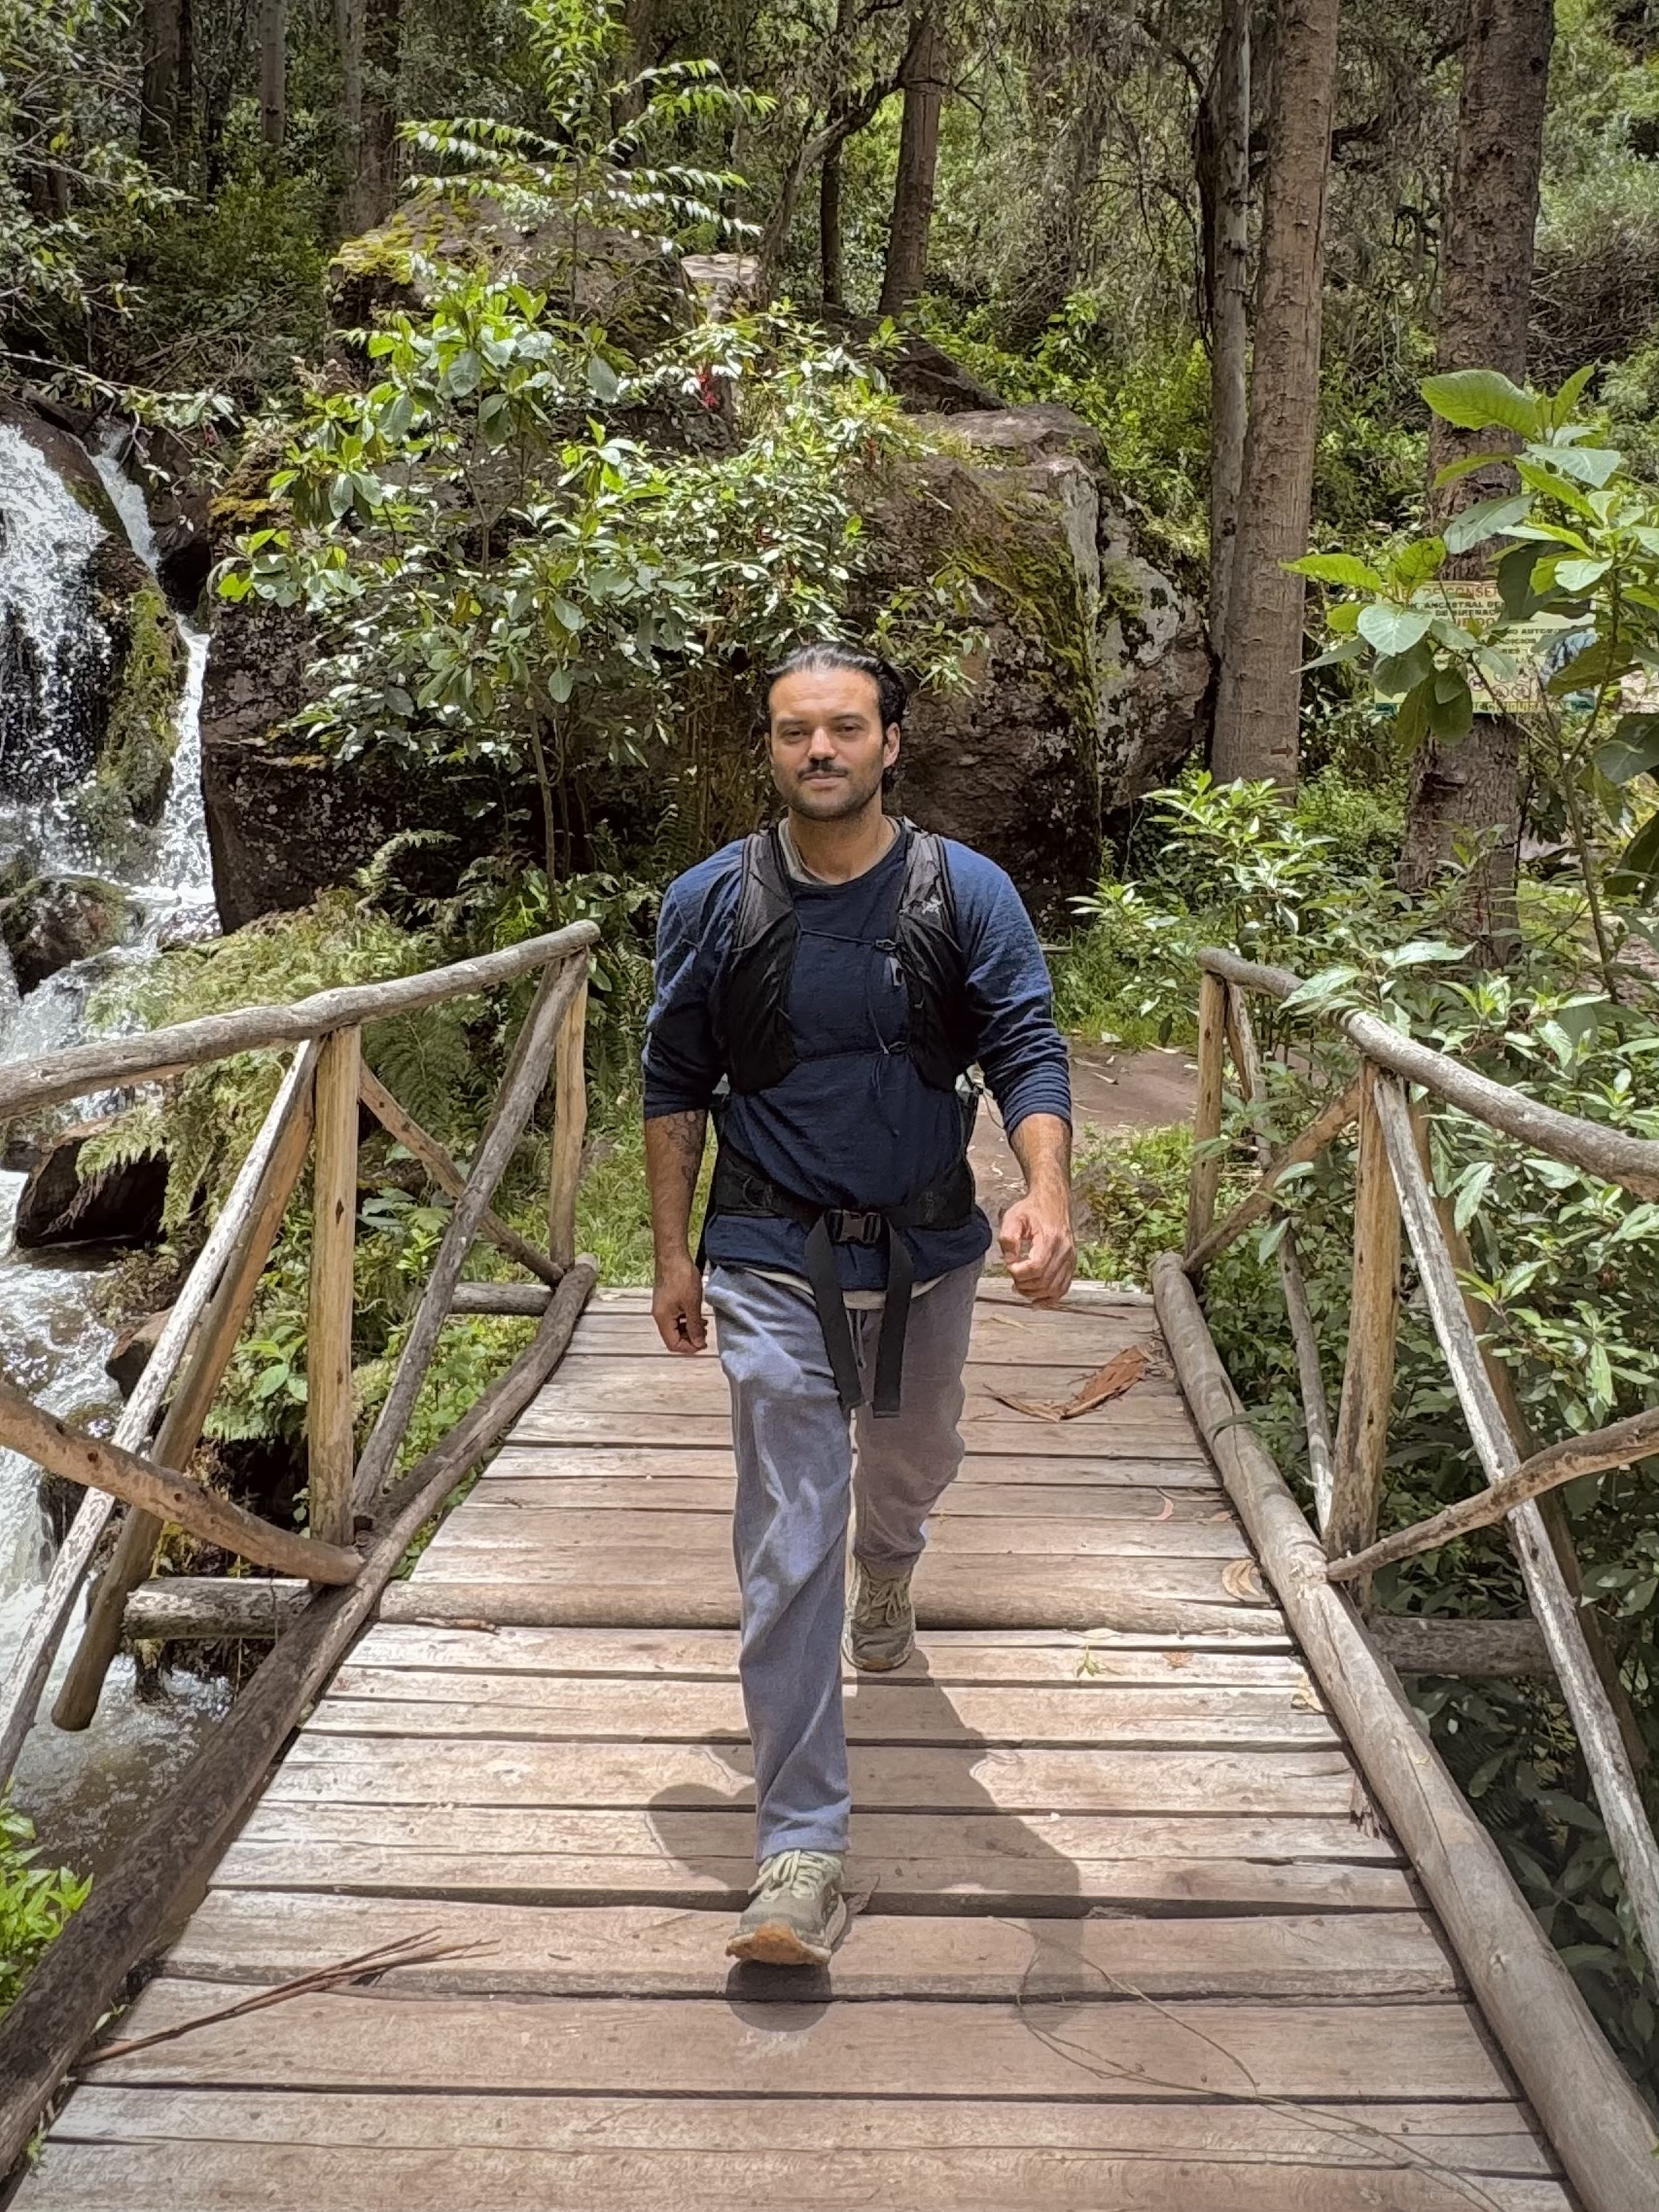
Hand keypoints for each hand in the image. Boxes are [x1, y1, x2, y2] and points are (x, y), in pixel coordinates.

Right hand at [652, 1250, 707, 1353]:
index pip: (673, 1344)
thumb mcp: (692, 1304)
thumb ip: (695, 1326)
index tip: (703, 1343)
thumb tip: (697, 1343)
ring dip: (689, 1329)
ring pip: (675, 1328)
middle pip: (673, 1338)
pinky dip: (686, 1320)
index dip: (689, 1348)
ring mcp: (662, 1308)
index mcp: (663, 1319)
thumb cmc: (681, 1277)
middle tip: (705, 1334)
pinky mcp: (666, 1300)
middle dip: (689, 1339)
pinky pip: (675, 1317)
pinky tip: (697, 1314)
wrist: (672, 1255)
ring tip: (703, 1324)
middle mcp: (659, 1316)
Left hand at [998, 1186, 1075, 1307]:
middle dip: (1024, 1284)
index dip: (1019, 1272)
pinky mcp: (1071, 1264)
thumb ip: (1007, 1239)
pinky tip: (1037, 1300)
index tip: (1010, 1266)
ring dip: (1035, 1294)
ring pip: (1054, 1288)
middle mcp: (1064, 1250)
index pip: (1036, 1267)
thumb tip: (1010, 1261)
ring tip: (1021, 1288)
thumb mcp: (1013, 1218)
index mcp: (1050, 1238)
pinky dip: (1050, 1298)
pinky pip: (1064, 1288)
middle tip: (1013, 1278)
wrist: (1052, 1202)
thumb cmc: (1032, 1209)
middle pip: (1044, 1280)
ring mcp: (1070, 1259)